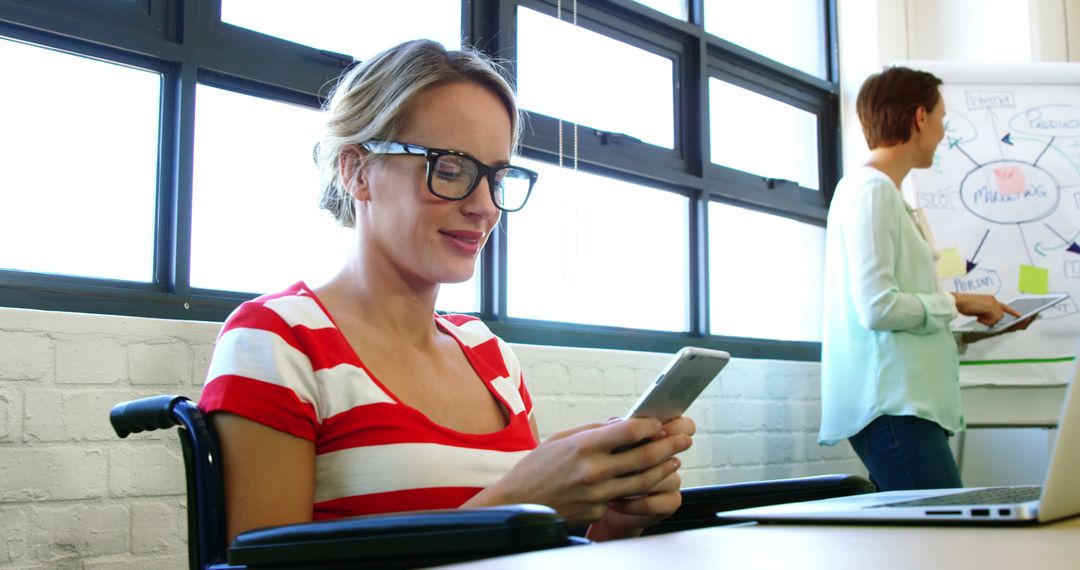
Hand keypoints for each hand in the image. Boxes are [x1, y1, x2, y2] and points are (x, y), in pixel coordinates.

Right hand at [465, 417, 691, 528]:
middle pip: (643, 457)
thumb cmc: (536, 468)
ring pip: (642, 482)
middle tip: (683, 439)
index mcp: (583, 446)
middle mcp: (592, 470)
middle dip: (668, 446)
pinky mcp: (597, 510)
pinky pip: (624, 498)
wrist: (517, 503)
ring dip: (662, 469)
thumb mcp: (562, 438)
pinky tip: (647, 480)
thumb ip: (595, 430)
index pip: (628, 431)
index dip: (650, 426)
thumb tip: (623, 422)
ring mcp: (596, 494)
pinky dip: (638, 488)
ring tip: (673, 460)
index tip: (659, 423)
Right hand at [951, 293, 1020, 325]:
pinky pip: (993, 319)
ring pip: (998, 318)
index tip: (1020, 315)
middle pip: (1002, 314)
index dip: (1012, 311)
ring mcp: (993, 304)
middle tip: (996, 321)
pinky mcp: (991, 307)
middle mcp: (994, 300)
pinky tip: (978, 318)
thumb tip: (991, 319)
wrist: (957, 301)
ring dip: (988, 321)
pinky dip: (986, 321)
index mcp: (990, 299)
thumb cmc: (964, 304)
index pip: (1004, 306)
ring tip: (978, 317)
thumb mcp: (978, 309)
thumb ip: (986, 312)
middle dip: (998, 320)